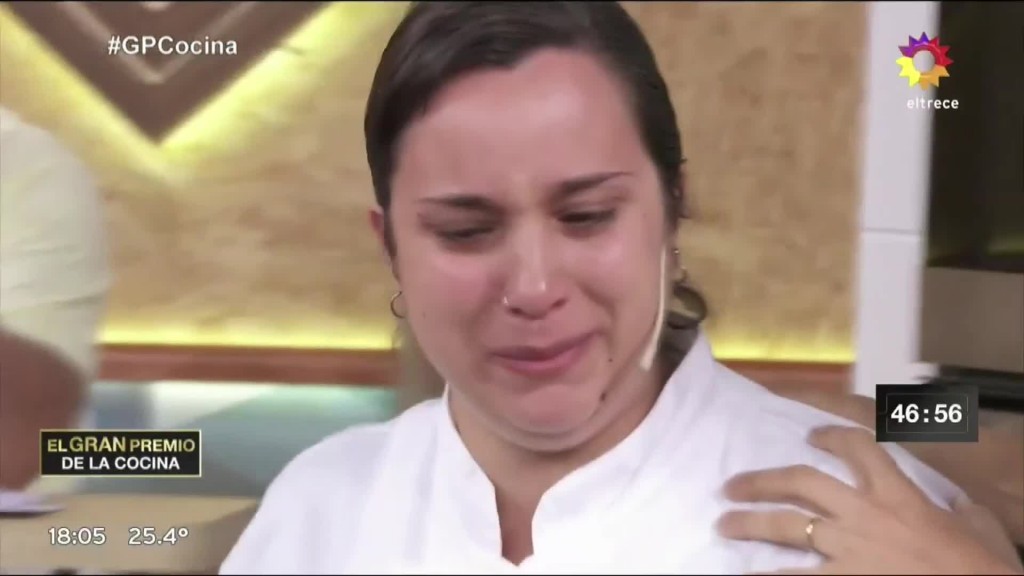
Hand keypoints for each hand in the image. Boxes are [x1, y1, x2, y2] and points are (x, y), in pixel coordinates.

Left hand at [716, 425, 1022, 574]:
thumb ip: (958, 509)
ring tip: (723, 525)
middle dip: (762, 481)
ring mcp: (850, 549)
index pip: (859, 449)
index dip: (832, 436)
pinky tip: (748, 573)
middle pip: (801, 483)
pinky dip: (768, 575)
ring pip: (788, 527)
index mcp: (899, 494)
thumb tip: (958, 505)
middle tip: (731, 485)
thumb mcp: (979, 526)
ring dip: (750, 524)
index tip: (811, 435)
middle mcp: (865, 514)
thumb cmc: (983, 567)